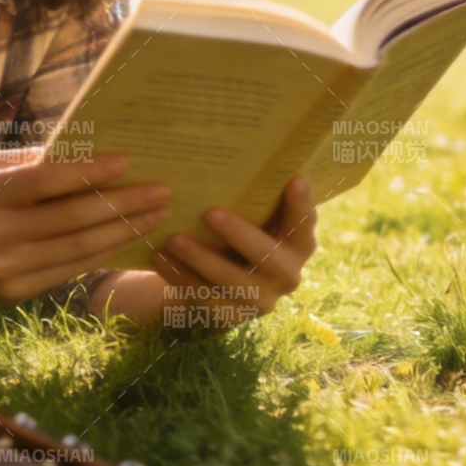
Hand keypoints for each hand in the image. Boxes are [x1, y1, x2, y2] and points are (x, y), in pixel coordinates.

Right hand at [0, 146, 171, 306]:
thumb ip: (30, 162)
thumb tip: (88, 151)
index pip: (43, 182)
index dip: (87, 172)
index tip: (126, 161)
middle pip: (70, 219)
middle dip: (121, 205)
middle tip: (161, 191)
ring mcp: (5, 269)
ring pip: (77, 250)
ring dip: (123, 231)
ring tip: (156, 215)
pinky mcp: (16, 294)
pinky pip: (70, 270)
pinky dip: (104, 253)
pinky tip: (129, 238)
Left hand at [91, 174, 318, 333]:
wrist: (214, 282)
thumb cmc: (234, 234)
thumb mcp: (249, 215)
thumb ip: (253, 195)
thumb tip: (240, 148)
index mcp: (297, 244)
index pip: (305, 224)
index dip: (302, 205)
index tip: (294, 179)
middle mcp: (287, 275)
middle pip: (267, 257)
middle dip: (238, 235)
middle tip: (209, 213)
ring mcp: (261, 300)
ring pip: (232, 282)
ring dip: (201, 260)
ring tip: (172, 239)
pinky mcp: (231, 318)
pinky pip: (205, 301)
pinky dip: (180, 279)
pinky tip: (159, 259)